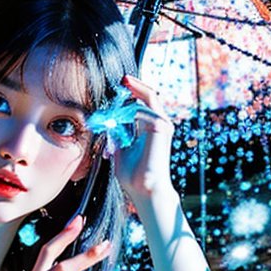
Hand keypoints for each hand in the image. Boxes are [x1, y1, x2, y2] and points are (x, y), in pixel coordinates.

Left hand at [111, 75, 175, 204]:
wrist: (145, 190)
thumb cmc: (134, 177)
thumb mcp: (120, 151)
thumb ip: (116, 136)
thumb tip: (108, 123)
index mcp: (150, 129)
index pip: (143, 103)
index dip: (132, 94)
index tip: (120, 87)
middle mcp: (159, 124)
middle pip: (149, 95)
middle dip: (135, 86)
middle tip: (123, 80)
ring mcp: (163, 125)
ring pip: (149, 98)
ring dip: (131, 97)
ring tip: (117, 99)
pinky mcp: (162, 128)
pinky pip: (145, 110)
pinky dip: (131, 110)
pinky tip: (119, 116)